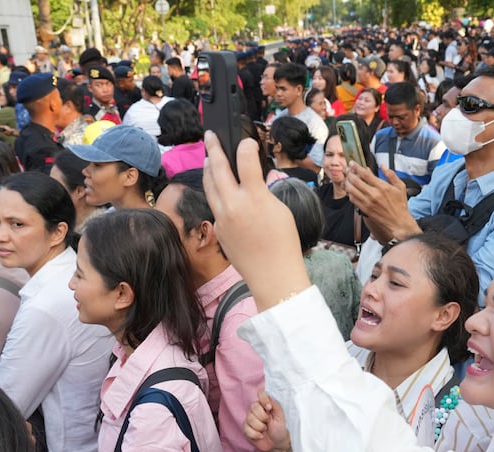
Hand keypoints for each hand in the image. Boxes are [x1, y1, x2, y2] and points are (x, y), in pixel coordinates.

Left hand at [202, 131, 310, 310]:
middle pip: (218, 167)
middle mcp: (234, 205)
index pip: (245, 159)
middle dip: (214, 148)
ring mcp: (222, 217)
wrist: (273, 274)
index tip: (247, 141)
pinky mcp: (219, 229)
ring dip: (209, 168)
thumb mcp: (280, 209)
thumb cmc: (284, 243)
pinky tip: (221, 189)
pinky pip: (215, 205)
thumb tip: (251, 181)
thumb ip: (262, 191)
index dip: (246, 146)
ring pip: (210, 185)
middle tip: (210, 136)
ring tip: (210, 158)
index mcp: (254, 197)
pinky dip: (216, 192)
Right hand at [243, 389, 289, 451]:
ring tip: (265, 430)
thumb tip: (267, 397)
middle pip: (253, 406)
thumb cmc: (279, 428)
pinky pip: (247, 429)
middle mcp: (255, 409)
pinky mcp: (245, 428)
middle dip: (263, 417)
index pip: (260, 393)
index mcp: (265, 404)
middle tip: (268, 422)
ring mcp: (249, 419)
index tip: (269, 408)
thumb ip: (274, 404)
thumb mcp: (280, 415)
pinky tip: (260, 436)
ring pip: (250, 419)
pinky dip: (256, 434)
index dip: (263, 399)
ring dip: (260, 427)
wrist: (276, 443)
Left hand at [344, 161, 420, 242]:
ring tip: (347, 178)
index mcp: (382, 186)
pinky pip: (352, 199)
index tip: (352, 163)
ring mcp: (368, 202)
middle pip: (355, 180)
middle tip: (347, 169)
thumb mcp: (400, 187)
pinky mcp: (364, 209)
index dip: (356, 167)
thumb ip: (391, 175)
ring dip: (347, 182)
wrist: (398, 221)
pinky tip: (350, 190)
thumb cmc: (400, 205)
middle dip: (349, 173)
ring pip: (351, 190)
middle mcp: (374, 194)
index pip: (365, 174)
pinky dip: (349, 193)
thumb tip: (383, 166)